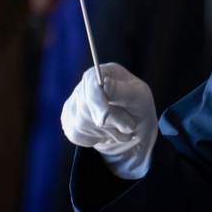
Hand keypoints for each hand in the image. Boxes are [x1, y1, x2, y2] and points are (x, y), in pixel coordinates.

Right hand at [61, 63, 157, 178]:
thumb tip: (105, 84)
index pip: (91, 78)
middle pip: (85, 103)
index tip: (104, 117)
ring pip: (81, 122)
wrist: (135, 130)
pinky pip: (77, 134)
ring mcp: (76, 102)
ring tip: (122, 130)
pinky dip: (96, 139)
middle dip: (110, 121)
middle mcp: (88, 84)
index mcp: (107, 72)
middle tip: (129, 127)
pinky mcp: (70, 121)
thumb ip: (124, 92)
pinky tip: (108, 134)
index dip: (95, 98)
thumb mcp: (141, 99)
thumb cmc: (140, 109)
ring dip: (107, 132)